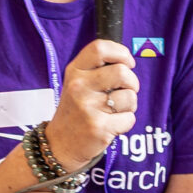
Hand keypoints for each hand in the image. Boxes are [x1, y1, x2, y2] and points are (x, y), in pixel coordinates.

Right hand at [46, 39, 138, 166]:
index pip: (100, 48)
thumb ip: (97, 69)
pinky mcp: (99, 127)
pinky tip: (111, 125)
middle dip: (132, 82)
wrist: (60, 144)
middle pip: (122, 72)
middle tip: (125, 91)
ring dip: (130, 105)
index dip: (121, 53)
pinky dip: (125, 123)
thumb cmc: (75, 110)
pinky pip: (129, 118)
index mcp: (75, 71)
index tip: (128, 63)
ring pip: (130, 97)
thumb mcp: (77, 83)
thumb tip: (127, 61)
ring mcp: (88, 107)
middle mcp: (79, 87)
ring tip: (115, 111)